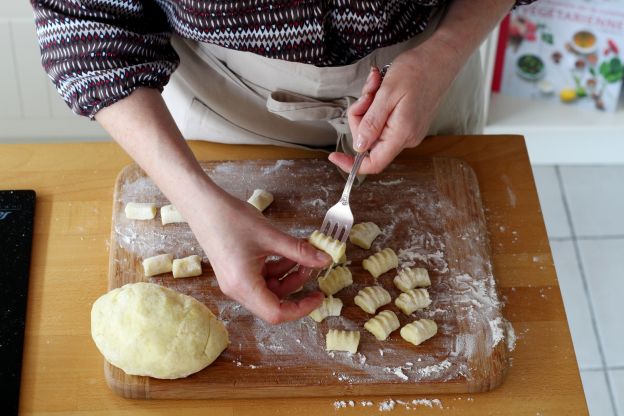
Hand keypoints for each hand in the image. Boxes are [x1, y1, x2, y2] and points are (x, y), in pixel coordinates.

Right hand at [185, 188, 331, 323]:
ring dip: (288, 275)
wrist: (203, 205)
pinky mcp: (236, 272)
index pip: (276, 313)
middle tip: (313, 268)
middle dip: (296, 285)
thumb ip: (300, 251)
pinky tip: (288, 252)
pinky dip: (277, 268)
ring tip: (303, 255)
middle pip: (274, 301)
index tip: (317, 297)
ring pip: (270, 289)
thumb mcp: (271, 236)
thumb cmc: (230, 219)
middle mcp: (237, 289)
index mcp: (243, 286)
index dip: (301, 309)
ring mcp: (235, 281)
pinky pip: (262, 278)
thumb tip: (324, 260)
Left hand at [329, 41, 459, 173]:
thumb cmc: (416, 71)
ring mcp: (408, 131)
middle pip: (368, 142)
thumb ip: (372, 123)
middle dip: (360, 116)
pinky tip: (382, 87)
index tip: (334, 155)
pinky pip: (383, 120)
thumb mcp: (387, 94)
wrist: (440, 58)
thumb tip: (359, 147)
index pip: (374, 164)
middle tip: (367, 93)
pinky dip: (377, 105)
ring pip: (373, 128)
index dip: (351, 164)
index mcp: (401, 134)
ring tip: (377, 84)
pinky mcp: (408, 123)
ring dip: (368, 106)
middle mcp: (406, 138)